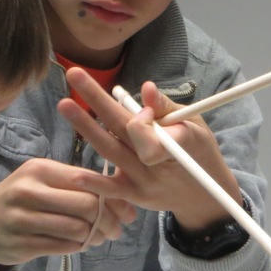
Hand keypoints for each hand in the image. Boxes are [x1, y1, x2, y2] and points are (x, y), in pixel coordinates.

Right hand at [0, 158, 135, 270]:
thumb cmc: (21, 199)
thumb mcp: (43, 182)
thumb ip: (80, 187)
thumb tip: (126, 202)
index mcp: (39, 170)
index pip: (87, 181)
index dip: (113, 198)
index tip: (126, 211)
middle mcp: (28, 191)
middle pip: (86, 206)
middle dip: (108, 220)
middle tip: (116, 229)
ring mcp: (21, 219)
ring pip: (76, 229)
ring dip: (95, 236)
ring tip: (99, 237)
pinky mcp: (21, 244)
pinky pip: (62, 247)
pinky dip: (79, 247)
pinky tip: (81, 244)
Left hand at [58, 69, 240, 231]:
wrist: (205, 197)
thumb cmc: (198, 152)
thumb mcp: (194, 126)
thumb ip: (167, 108)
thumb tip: (146, 87)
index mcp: (175, 139)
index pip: (147, 127)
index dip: (139, 118)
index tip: (145, 110)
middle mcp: (157, 161)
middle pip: (122, 128)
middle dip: (97, 100)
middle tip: (74, 74)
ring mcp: (144, 181)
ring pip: (111, 151)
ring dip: (86, 128)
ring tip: (65, 105)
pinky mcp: (135, 196)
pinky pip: (112, 189)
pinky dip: (94, 183)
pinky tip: (75, 175)